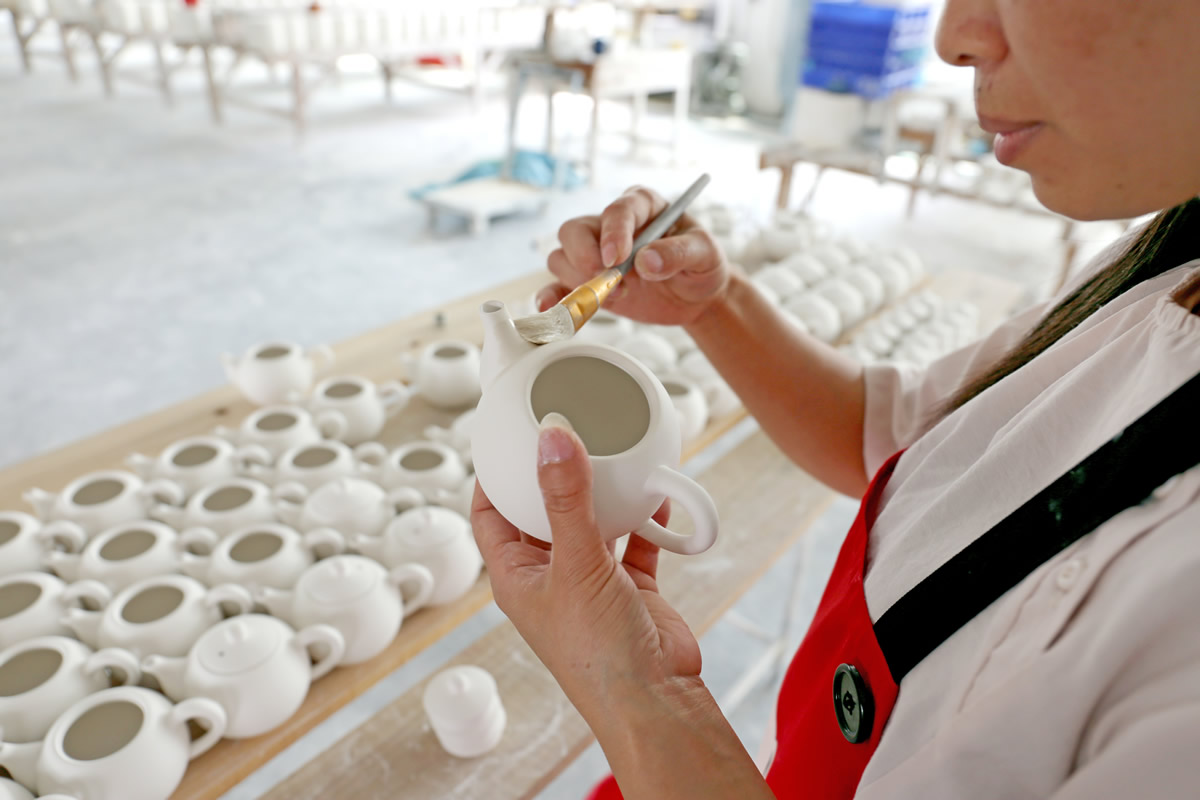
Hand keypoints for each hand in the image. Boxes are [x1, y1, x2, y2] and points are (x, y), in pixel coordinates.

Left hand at [470, 413, 701, 720]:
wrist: (656, 699)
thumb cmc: (599, 655)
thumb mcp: (577, 565)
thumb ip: (566, 500)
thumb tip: (551, 440)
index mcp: (516, 577)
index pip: (490, 514)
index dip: (494, 476)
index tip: (510, 437)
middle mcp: (549, 577)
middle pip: (541, 512)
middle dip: (554, 476)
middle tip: (567, 433)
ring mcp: (589, 582)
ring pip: (589, 522)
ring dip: (601, 494)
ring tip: (612, 455)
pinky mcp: (629, 587)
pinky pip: (633, 540)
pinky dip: (643, 517)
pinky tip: (654, 493)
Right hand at [538, 185, 731, 326]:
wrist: (696, 295)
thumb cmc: (701, 265)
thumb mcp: (704, 254)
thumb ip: (679, 253)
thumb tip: (646, 261)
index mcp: (641, 206)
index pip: (617, 211)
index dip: (613, 233)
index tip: (616, 259)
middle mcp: (611, 226)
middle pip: (575, 231)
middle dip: (586, 259)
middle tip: (612, 282)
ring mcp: (595, 253)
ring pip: (561, 257)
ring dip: (580, 282)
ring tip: (619, 297)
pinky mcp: (588, 282)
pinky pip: (558, 286)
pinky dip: (553, 299)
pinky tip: (553, 310)